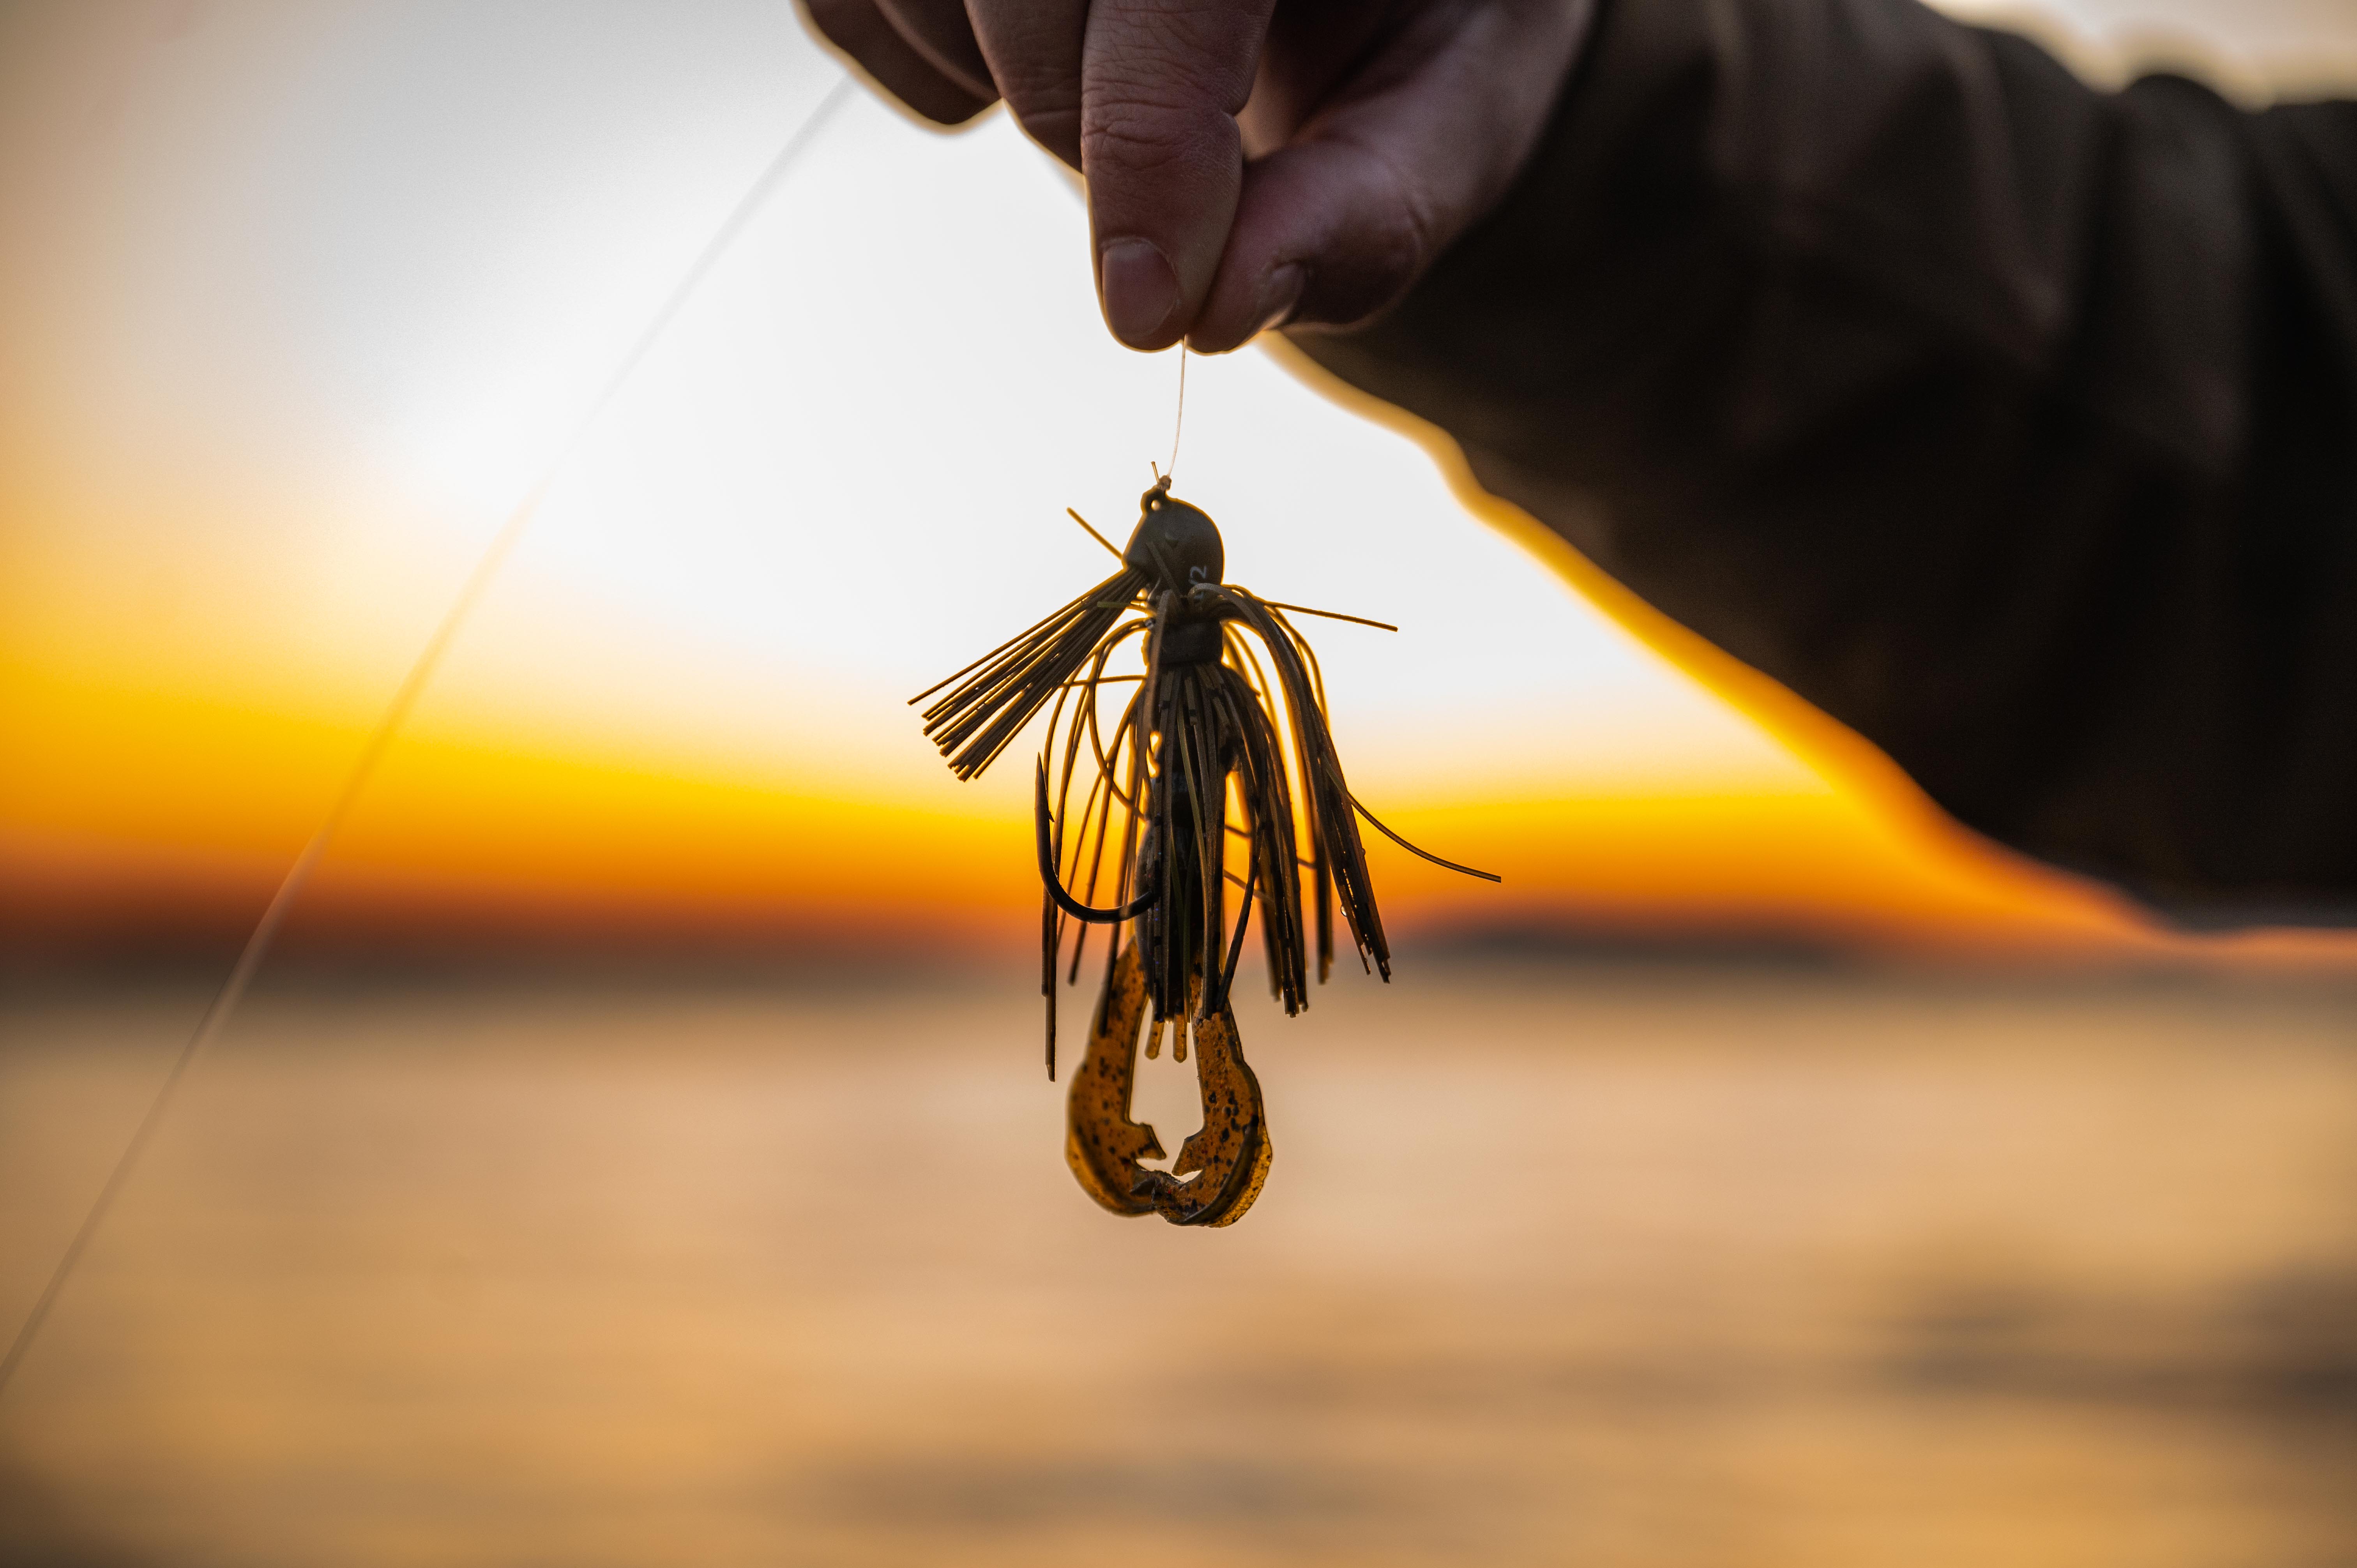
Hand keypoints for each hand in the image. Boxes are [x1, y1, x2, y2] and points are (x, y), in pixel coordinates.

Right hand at [801, 0, 1597, 351]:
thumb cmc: (1420, 11)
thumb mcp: (1454, 109)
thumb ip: (1366, 210)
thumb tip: (1219, 311)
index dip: (1152, 139)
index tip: (1152, 311)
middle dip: (1081, 121)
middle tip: (1170, 182)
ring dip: (994, 87)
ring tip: (1110, 95)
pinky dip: (914, 59)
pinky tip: (1023, 56)